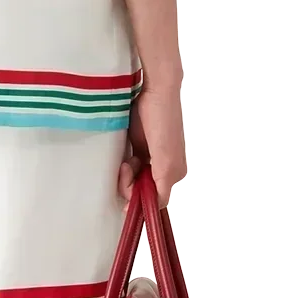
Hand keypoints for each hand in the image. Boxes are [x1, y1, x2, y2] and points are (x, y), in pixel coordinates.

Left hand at [117, 83, 185, 205]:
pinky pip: (129, 167)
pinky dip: (124, 166)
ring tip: (125, 160)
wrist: (154, 89)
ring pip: (133, 180)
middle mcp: (163, 168)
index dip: (139, 198)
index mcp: (173, 173)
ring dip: (126, 174)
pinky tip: (124, 157)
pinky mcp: (140, 148)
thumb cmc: (162, 120)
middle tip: (126, 167)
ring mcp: (150, 158)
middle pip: (142, 192)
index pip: (154, 201)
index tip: (128, 186)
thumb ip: (161, 185)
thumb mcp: (164, 158)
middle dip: (130, 183)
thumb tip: (156, 208)